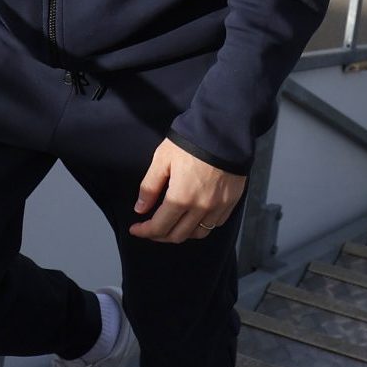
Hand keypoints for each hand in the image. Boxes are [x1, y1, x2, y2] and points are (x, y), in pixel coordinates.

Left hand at [130, 139, 244, 242]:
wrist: (224, 130)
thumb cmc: (190, 142)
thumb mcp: (162, 159)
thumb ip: (150, 186)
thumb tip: (140, 208)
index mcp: (181, 197)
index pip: (159, 227)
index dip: (144, 232)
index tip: (135, 229)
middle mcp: (201, 208)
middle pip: (178, 235)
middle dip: (160, 236)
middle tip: (150, 229)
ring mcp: (218, 206)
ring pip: (198, 233)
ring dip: (182, 233)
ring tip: (172, 225)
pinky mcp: (231, 202)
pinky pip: (215, 223)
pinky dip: (202, 225)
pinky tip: (194, 217)